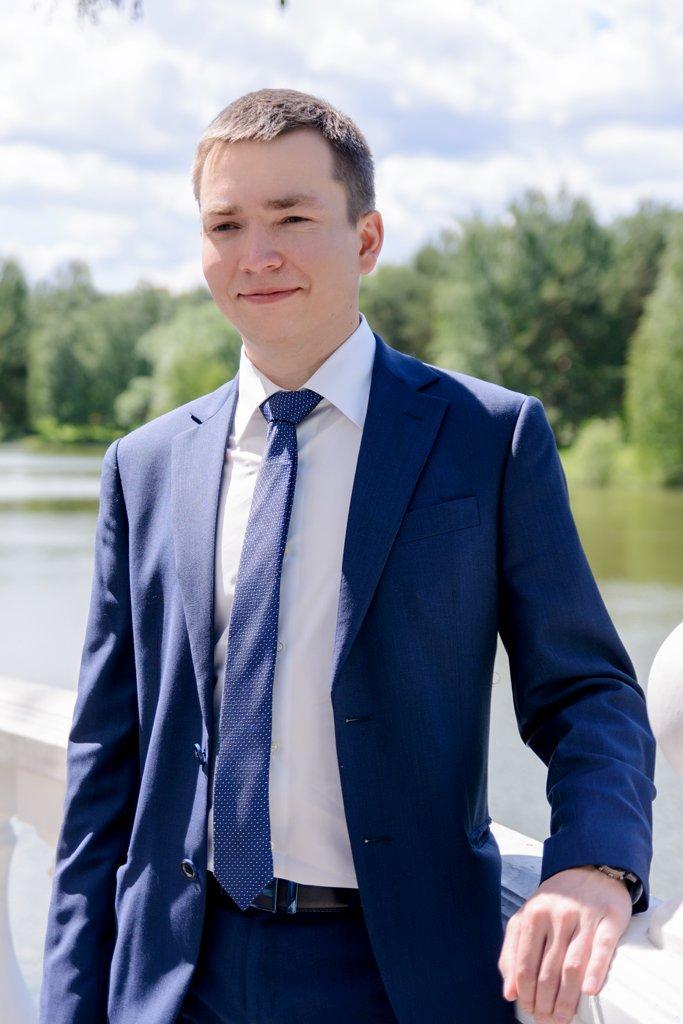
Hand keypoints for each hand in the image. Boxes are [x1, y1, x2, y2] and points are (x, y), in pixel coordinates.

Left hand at [497, 865, 631, 1023]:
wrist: (590, 869)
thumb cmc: (555, 900)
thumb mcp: (527, 917)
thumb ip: (512, 951)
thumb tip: (508, 992)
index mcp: (533, 915)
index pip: (525, 963)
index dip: (525, 992)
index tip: (528, 1010)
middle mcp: (557, 915)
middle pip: (548, 969)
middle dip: (545, 1001)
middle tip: (546, 1020)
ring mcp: (584, 917)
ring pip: (572, 964)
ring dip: (567, 997)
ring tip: (563, 1017)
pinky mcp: (610, 919)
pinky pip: (602, 949)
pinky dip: (595, 971)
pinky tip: (589, 991)